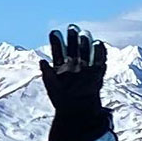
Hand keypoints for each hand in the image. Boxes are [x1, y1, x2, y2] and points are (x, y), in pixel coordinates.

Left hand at [39, 25, 112, 140]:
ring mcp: (85, 68)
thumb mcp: (51, 86)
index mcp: (61, 67)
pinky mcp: (96, 73)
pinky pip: (99, 60)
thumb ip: (47, 73)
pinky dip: (99, 52)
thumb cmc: (62, 101)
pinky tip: (98, 43)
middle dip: (73, 37)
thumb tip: (42, 61)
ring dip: (85, 42)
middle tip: (72, 27)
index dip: (57, 42)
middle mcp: (73, 65)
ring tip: (83, 33)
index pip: (58, 51)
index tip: (54, 32)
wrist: (77, 112)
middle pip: (73, 47)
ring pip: (85, 51)